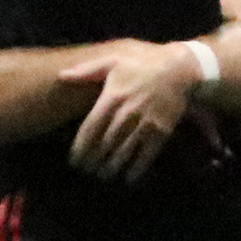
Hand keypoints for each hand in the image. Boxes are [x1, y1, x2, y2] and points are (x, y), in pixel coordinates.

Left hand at [59, 38, 203, 183]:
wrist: (178, 70)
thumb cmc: (141, 66)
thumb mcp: (113, 62)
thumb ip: (86, 70)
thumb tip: (62, 76)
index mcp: (112, 97)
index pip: (90, 128)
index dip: (80, 147)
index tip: (74, 160)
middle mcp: (126, 113)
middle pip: (104, 144)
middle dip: (93, 161)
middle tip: (87, 171)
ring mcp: (145, 124)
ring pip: (123, 152)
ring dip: (111, 168)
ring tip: (103, 175)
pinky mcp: (161, 132)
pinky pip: (146, 156)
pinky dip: (136, 170)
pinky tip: (129, 179)